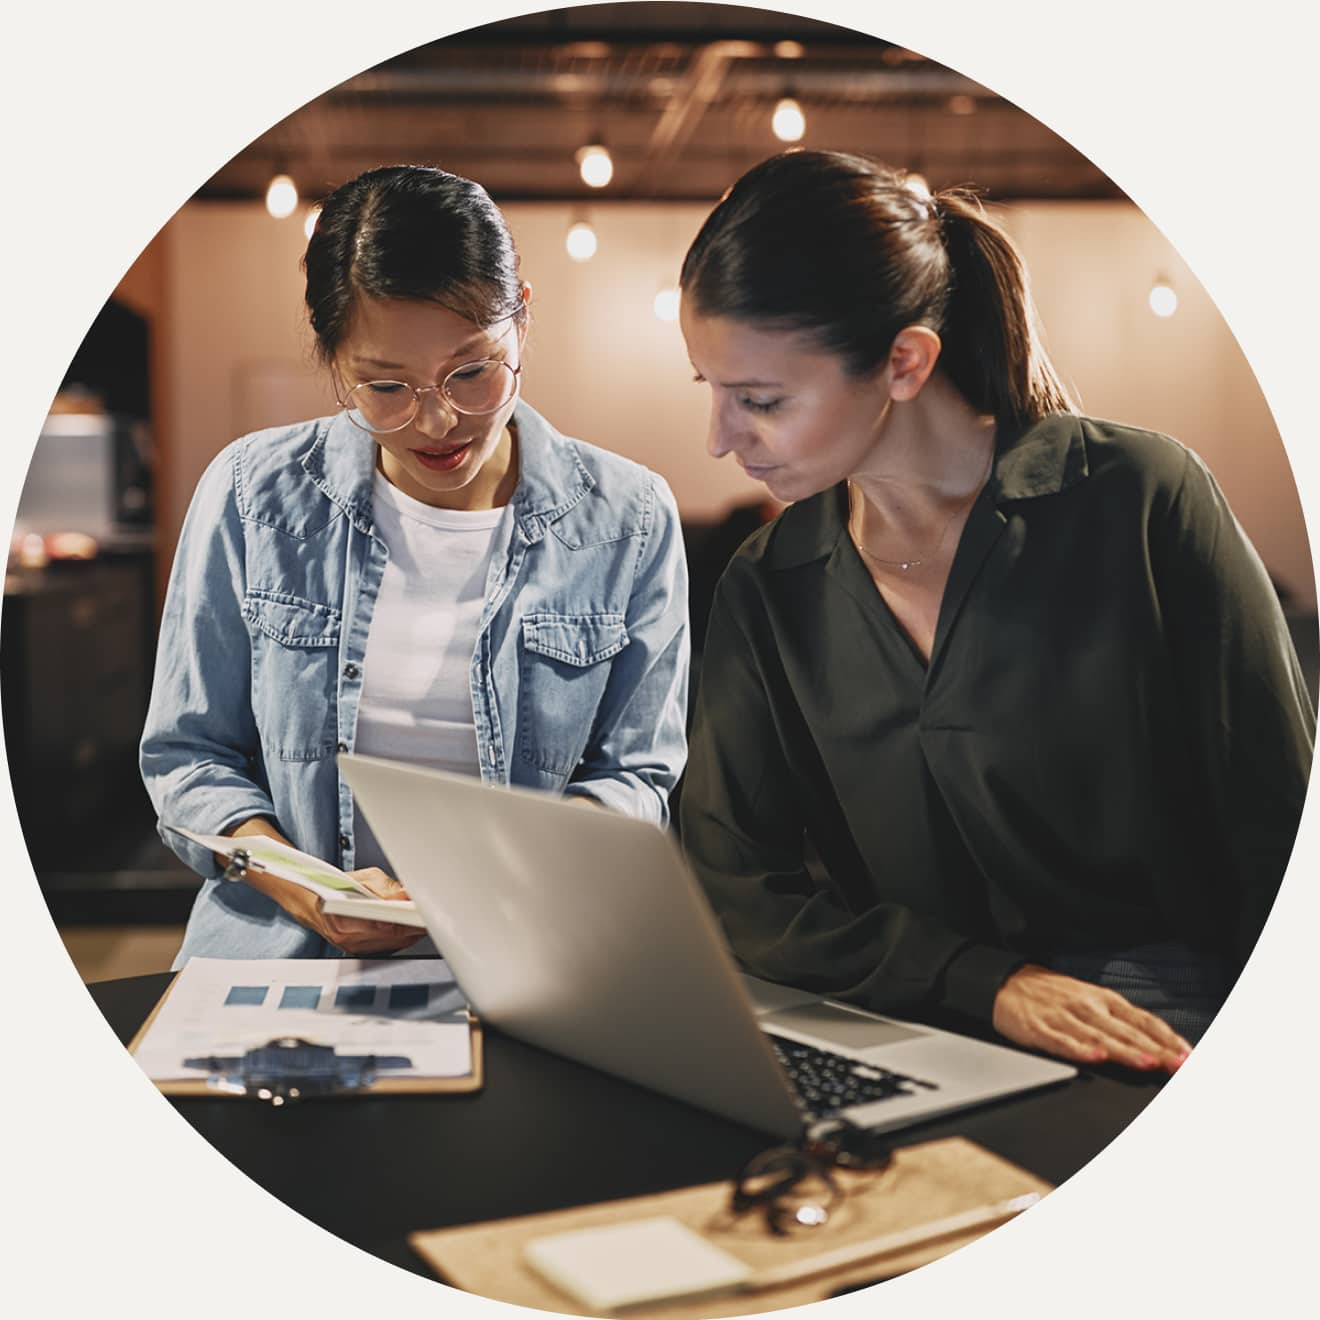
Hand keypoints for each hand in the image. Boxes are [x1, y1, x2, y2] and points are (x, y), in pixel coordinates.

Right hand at [224, 819, 422, 955]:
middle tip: (430, 916)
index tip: (420, 916)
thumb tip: (407, 894)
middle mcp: (347, 940)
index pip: (382, 927)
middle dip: (411, 927)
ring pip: (391, 946)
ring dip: (408, 934)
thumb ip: (385, 888)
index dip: (404, 923)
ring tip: (424, 920)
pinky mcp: (359, 951)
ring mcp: (352, 948)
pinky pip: (386, 947)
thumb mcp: (362, 879)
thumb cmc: (334, 886)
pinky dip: (400, 938)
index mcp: (343, 921)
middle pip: (391, 939)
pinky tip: (411, 928)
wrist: (309, 901)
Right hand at [992, 964, 1191, 1072]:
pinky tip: (1095, 1057)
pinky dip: (1080, 1049)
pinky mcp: (1038, 1028)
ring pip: (1099, 1036)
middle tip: (1179, 1066)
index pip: (1143, 1020)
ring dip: (1125, 1051)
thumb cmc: (1053, 995)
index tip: (1188, 1057)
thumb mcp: (1090, 1000)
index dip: (1167, 1038)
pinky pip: (1062, 1041)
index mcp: (1103, 1000)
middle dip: (1156, 1050)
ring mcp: (1063, 1017)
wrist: (1006, 983)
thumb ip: (1121, 1023)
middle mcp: (1087, 1007)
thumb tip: (1158, 1046)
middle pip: (1126, 1031)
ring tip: (1148, 1063)